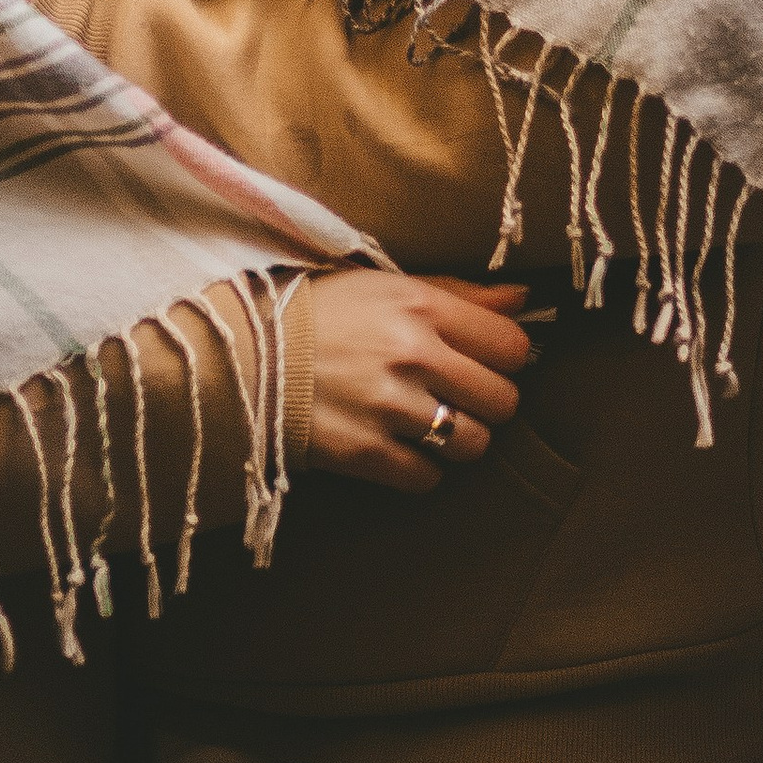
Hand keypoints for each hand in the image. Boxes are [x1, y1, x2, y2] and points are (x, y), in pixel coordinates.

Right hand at [300, 271, 532, 491]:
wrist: (239, 351)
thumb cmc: (316, 312)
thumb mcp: (382, 284)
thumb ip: (456, 293)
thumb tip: (522, 300)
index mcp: (419, 305)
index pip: (512, 346)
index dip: (501, 357)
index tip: (477, 361)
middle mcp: (412, 353)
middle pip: (502, 400)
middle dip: (483, 402)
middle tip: (451, 396)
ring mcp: (390, 406)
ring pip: (473, 443)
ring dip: (454, 439)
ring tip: (424, 424)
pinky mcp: (366, 450)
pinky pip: (428, 478)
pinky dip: (416, 469)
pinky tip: (393, 445)